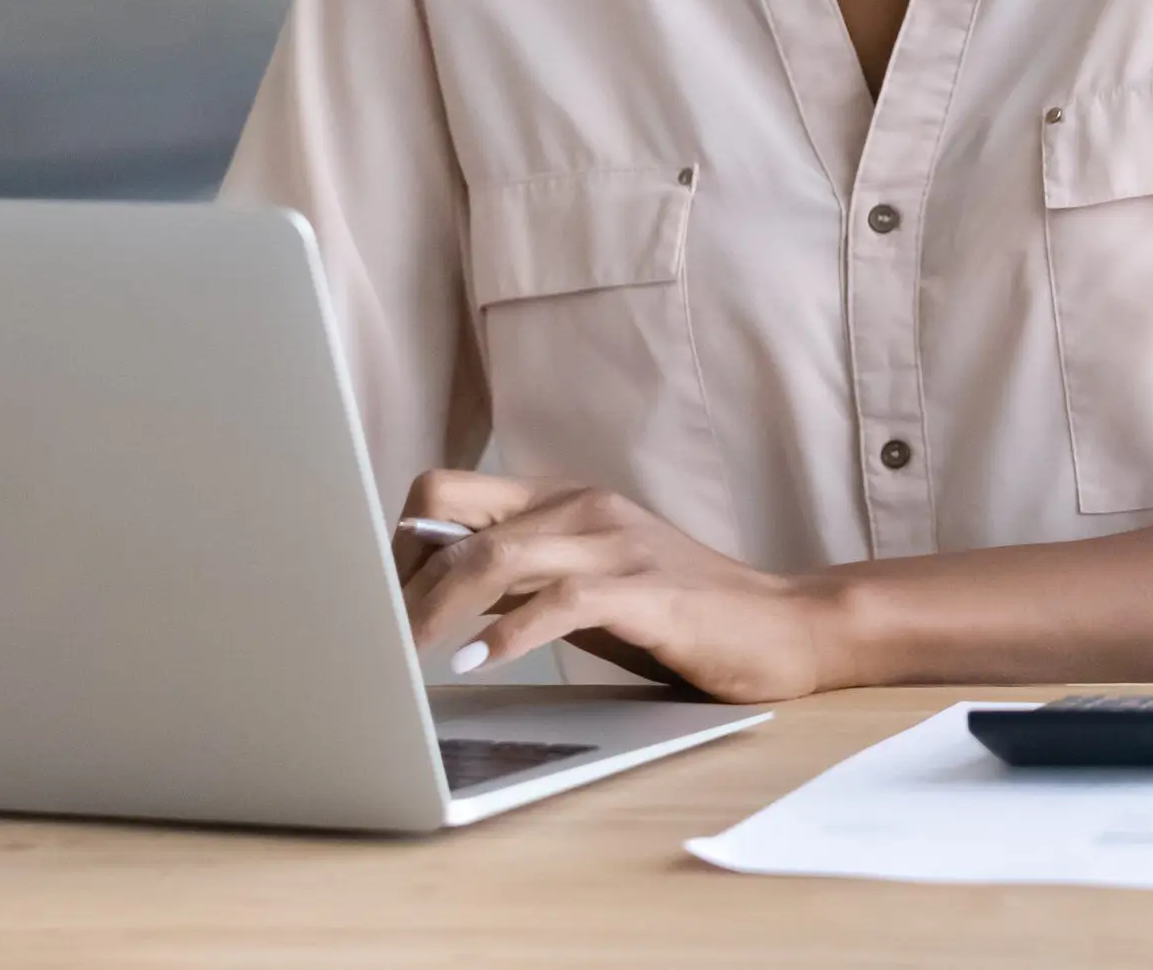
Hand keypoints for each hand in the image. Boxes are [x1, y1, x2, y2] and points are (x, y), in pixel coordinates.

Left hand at [392, 472, 841, 703]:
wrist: (782, 624)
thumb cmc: (676, 613)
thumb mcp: (584, 584)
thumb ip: (518, 577)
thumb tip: (426, 592)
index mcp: (561, 500)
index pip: (445, 490)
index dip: (396, 545)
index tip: (370, 604)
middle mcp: (582, 507)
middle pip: (457, 521)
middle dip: (400, 584)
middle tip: (372, 643)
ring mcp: (617, 543)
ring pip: (499, 557)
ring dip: (438, 610)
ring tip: (404, 658)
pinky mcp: (648, 589)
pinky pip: (562, 600)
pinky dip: (511, 633)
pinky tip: (480, 662)